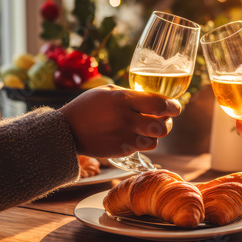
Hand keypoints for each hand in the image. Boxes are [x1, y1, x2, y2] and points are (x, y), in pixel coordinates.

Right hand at [59, 85, 180, 157]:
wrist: (66, 131)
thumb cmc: (87, 107)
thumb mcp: (107, 91)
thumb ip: (130, 94)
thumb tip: (153, 98)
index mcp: (123, 99)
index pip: (159, 104)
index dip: (172, 106)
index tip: (176, 107)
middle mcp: (126, 119)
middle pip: (162, 126)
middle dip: (168, 122)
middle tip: (165, 118)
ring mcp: (124, 136)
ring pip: (155, 140)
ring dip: (156, 134)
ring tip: (150, 128)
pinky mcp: (121, 150)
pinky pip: (143, 147)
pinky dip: (145, 142)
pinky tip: (138, 135)